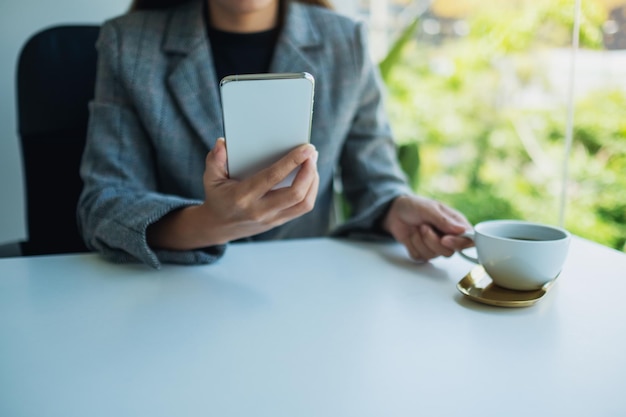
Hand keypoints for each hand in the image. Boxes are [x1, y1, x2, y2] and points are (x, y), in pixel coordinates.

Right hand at [147, 138, 318, 249]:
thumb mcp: (211, 178)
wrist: (219, 227)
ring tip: (313, 164)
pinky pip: (302, 208)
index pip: (273, 177)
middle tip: (312, 153)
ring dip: (313, 182)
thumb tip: (222, 143)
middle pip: (295, 193)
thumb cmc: (217, 197)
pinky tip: (310, 177)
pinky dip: (310, 191)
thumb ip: (215, 160)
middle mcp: (260, 210)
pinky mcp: (279, 221)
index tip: (306, 148)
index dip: (292, 161)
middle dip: (309, 171)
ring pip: (304, 203)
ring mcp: (272, 219)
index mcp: (243, 197)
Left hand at [382, 195, 472, 260]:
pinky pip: (420, 257)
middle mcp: (448, 237)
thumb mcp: (429, 208)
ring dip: (420, 241)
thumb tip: (462, 230)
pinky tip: (411, 235)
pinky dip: (412, 246)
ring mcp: (435, 246)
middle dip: (432, 241)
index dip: (459, 243)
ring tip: (417, 228)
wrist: (395, 212)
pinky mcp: (422, 252)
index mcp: (455, 224)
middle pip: (449, 252)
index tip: (445, 239)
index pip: (468, 240)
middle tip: (423, 227)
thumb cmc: (414, 206)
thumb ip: (444, 220)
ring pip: (433, 255)